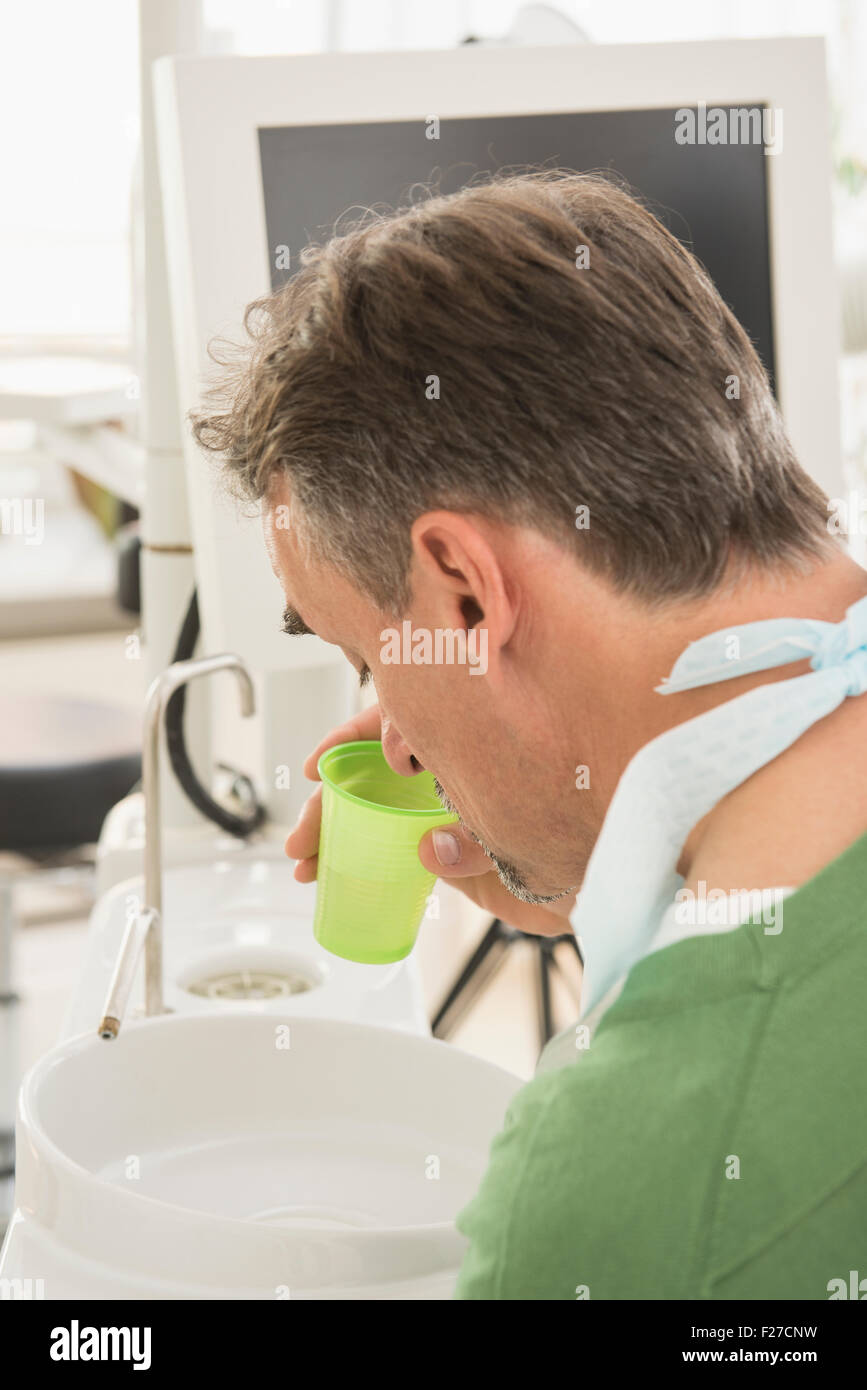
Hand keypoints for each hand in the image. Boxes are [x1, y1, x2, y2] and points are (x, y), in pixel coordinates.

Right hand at [285, 704, 575, 937]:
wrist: (615, 873)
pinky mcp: (448, 847)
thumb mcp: (534, 827)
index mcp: (474, 738)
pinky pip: (391, 845)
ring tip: (305, 860)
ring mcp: (447, 806)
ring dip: (333, 828)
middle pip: (374, 769)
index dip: (354, 740)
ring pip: (375, 806)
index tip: (320, 764)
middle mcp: (454, 767)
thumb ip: (479, 838)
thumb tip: (429, 852)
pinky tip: (326, 872)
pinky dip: (356, 857)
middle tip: (302, 834)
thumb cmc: (591, 823)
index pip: (401, 719)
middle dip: (331, 800)